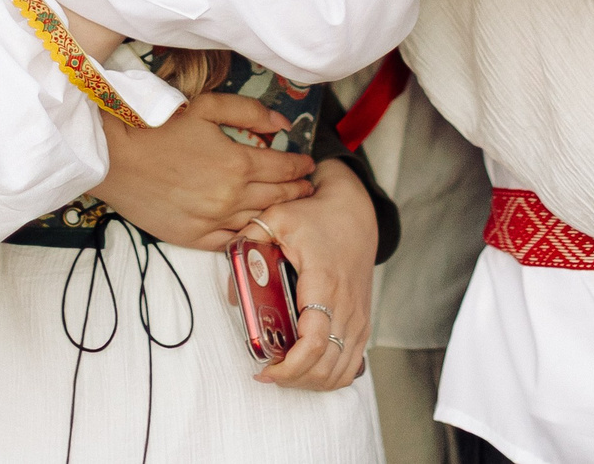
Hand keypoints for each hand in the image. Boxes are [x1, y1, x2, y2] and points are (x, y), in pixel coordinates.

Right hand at [90, 92, 315, 250]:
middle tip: (307, 189)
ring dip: (276, 214)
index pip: (283, 169)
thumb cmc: (158, 126)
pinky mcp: (192, 237)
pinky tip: (253, 229)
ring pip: (256, 222)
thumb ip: (248, 112)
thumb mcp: (206, 106)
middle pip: (276, 197)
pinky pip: (229, 241)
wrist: (114, 156)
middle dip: (296, 192)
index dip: (300, 166)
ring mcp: (211, 221)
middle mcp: (230, 198)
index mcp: (238, 164)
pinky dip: (245, 235)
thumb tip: (281, 124)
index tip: (309, 164)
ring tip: (287, 209)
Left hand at [253, 159, 375, 390]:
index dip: (288, 366)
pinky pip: (351, 365)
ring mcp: (358, 318)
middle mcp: (347, 307)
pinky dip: (328, 376)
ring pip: (339, 372)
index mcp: (324, 284)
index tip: (264, 369)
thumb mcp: (275, 217)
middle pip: (324, 366)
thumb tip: (231, 293)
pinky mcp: (363, 323)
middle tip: (267, 372)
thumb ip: (246, 245)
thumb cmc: (316, 217)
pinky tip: (307, 368)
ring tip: (284, 371)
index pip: (313, 342)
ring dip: (309, 381)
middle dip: (293, 379)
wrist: (355, 213)